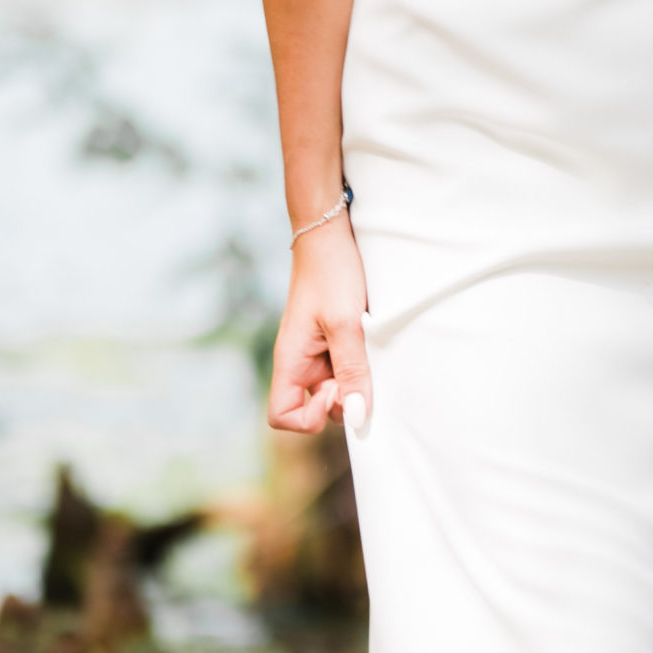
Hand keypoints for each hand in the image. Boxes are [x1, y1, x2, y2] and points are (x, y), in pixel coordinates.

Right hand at [268, 217, 372, 434]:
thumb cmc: (332, 272)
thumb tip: (357, 417)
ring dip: (354, 379)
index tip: (336, 390)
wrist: (330, 234)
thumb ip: (352, 370)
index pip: (281, 416)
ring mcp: (315, 352)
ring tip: (368, 348)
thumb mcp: (346, 323)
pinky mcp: (331, 341)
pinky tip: (371, 343)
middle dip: (341, 399)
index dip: (309, 417)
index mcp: (290, 360)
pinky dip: (360, 363)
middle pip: (314, 407)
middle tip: (362, 367)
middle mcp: (299, 361)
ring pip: (335, 388)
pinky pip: (345, 367)